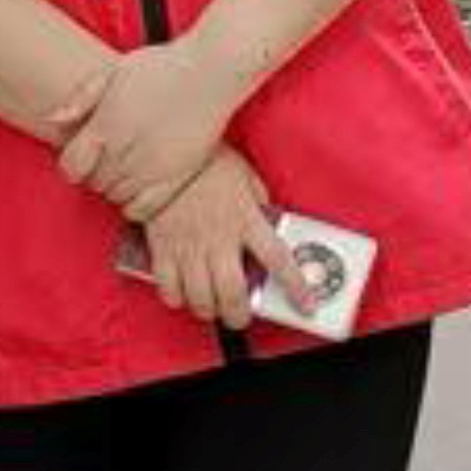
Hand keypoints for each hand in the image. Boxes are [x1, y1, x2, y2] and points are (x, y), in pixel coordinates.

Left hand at [52, 35, 236, 220]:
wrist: (211, 72)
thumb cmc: (162, 66)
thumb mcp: (116, 71)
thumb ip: (82, 97)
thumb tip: (51, 119)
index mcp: (108, 124)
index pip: (71, 166)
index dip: (72, 165)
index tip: (82, 155)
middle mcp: (127, 150)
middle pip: (94, 182)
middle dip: (95, 172)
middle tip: (108, 156)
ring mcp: (152, 166)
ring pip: (116, 196)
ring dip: (114, 186)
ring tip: (126, 165)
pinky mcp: (177, 177)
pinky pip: (143, 209)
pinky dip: (134, 204)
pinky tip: (140, 185)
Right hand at [138, 147, 305, 330]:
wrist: (164, 154)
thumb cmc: (205, 161)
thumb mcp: (246, 178)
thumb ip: (258, 205)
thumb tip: (266, 222)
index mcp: (246, 220)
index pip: (279, 261)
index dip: (296, 288)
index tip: (307, 306)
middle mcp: (220, 239)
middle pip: (234, 294)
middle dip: (239, 316)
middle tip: (240, 317)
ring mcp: (190, 246)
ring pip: (201, 298)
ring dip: (209, 310)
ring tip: (212, 307)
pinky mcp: (163, 249)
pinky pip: (169, 288)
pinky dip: (176, 298)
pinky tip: (182, 294)